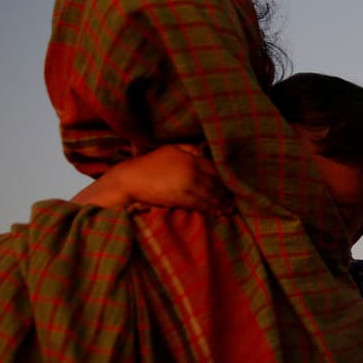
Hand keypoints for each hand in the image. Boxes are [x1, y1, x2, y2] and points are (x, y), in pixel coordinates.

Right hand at [73, 145, 231, 212]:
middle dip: (226, 193)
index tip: (231, 186)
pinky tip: (217, 214)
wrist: (128, 180)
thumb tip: (204, 150)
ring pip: (210, 194)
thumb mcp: (168, 150)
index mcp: (189, 157)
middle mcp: (191, 169)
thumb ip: (188, 149)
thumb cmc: (147, 165)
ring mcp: (186, 183)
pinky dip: (211, 209)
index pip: (214, 168)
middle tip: (234, 202)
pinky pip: (201, 204)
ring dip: (221, 203)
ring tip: (228, 210)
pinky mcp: (181, 197)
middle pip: (215, 182)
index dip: (224, 178)